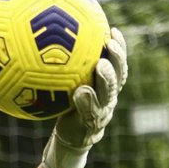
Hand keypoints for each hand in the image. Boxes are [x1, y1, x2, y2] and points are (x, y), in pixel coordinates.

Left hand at [41, 27, 127, 167]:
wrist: (70, 138)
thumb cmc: (65, 106)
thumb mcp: (67, 85)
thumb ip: (65, 67)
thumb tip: (48, 38)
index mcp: (106, 85)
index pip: (117, 64)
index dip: (120, 47)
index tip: (112, 30)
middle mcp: (108, 97)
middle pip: (119, 76)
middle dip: (117, 59)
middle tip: (110, 43)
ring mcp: (102, 111)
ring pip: (109, 93)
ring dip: (107, 79)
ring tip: (101, 65)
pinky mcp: (91, 125)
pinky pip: (90, 111)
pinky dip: (86, 101)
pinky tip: (79, 92)